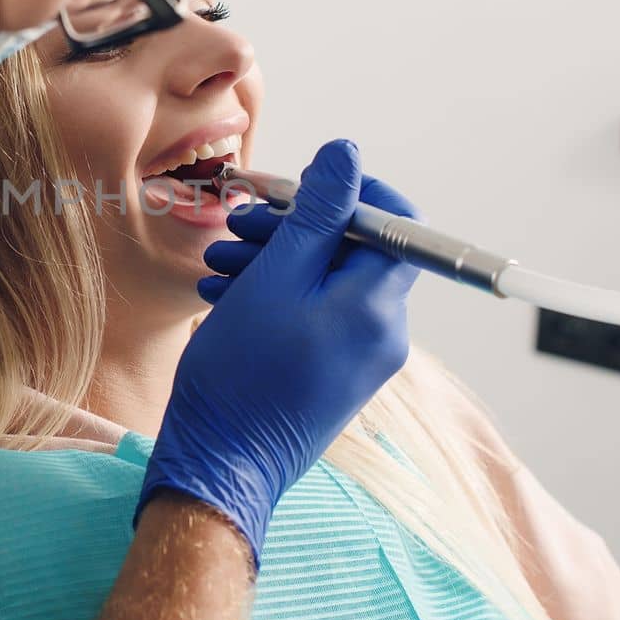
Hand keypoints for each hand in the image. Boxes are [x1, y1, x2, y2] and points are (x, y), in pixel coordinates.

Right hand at [136, 140, 421, 567]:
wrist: (219, 463)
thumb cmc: (243, 375)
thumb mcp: (275, 276)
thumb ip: (316, 214)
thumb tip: (345, 157)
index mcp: (378, 306)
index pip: (399, 224)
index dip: (353, 194)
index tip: (302, 189)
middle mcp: (382, 332)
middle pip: (354, 251)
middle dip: (294, 229)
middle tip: (239, 225)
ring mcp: (359, 358)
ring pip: (325, 282)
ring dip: (273, 262)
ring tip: (219, 264)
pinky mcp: (333, 375)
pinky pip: (314, 316)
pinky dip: (274, 297)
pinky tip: (225, 297)